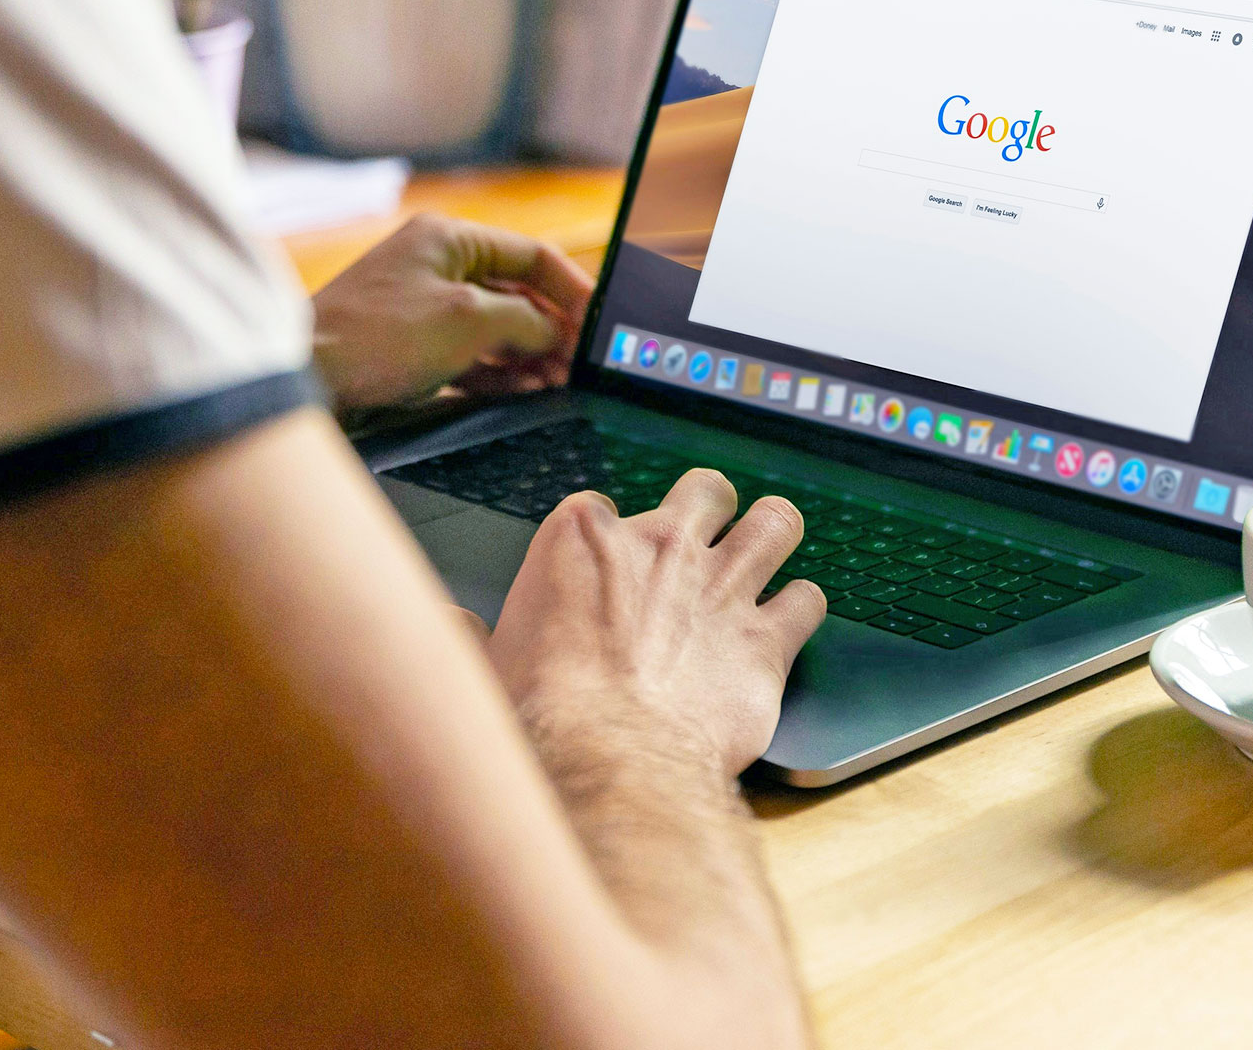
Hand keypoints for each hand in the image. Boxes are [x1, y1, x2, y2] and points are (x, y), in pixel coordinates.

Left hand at [310, 214, 592, 412]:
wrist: (307, 378)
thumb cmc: (376, 336)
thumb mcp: (468, 320)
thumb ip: (524, 322)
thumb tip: (555, 333)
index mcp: (449, 239)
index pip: (532, 255)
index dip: (572, 288)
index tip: (597, 322)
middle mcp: (438, 266)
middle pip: (517, 293)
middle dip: (552, 329)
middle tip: (581, 363)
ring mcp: (425, 308)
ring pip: (496, 328)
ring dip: (530, 355)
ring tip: (559, 382)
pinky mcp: (414, 347)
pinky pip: (472, 356)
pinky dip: (501, 372)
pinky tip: (526, 391)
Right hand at [487, 470, 827, 779]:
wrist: (608, 762)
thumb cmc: (541, 717)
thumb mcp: (482, 665)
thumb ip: (467, 634)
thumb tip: (445, 623)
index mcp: (583, 539)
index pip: (602, 508)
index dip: (608, 539)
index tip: (605, 569)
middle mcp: (661, 547)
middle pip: (704, 490)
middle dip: (710, 508)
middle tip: (704, 537)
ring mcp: (721, 586)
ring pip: (775, 522)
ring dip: (774, 533)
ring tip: (770, 546)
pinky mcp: (766, 640)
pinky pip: (808, 600)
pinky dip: (801, 609)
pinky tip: (790, 622)